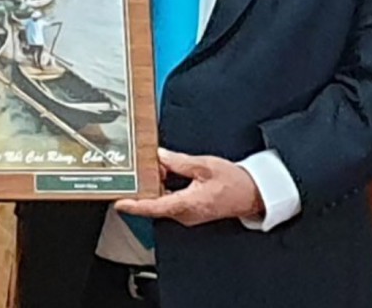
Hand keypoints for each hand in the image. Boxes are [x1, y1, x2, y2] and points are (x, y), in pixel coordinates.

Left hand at [115, 148, 262, 225]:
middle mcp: (186, 214)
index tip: (120, 203)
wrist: (251, 194)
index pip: (154, 207)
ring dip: (156, 186)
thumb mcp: (204, 166)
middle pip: (155, 204)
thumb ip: (179, 162)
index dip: (135, 206)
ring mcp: (188, 215)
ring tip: (157, 168)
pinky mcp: (191, 211)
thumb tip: (159, 156)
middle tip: (142, 168)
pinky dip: (165, 188)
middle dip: (145, 186)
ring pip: (162, 202)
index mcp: (187, 205)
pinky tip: (166, 174)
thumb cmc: (233, 182)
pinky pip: (171, 201)